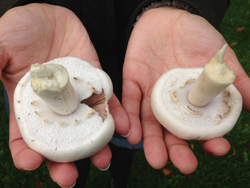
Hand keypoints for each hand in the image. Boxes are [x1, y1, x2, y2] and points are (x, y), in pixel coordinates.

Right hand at [0, 4, 128, 186]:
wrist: (52, 16)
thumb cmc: (21, 29)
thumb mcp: (1, 45)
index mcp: (28, 105)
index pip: (25, 137)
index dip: (26, 153)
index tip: (32, 164)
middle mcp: (54, 107)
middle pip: (59, 141)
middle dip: (64, 161)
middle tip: (70, 178)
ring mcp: (77, 97)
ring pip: (86, 128)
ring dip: (94, 146)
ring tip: (102, 159)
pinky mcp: (95, 85)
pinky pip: (106, 104)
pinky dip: (114, 117)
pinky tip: (121, 129)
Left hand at [122, 7, 249, 172]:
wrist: (167, 15)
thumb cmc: (196, 36)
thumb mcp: (218, 56)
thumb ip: (234, 80)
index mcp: (192, 99)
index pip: (200, 124)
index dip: (209, 137)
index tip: (217, 147)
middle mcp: (171, 102)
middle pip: (174, 130)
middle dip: (178, 148)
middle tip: (185, 164)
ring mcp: (151, 94)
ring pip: (150, 122)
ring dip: (152, 142)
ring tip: (157, 160)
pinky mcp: (132, 82)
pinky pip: (130, 102)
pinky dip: (131, 118)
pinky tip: (133, 136)